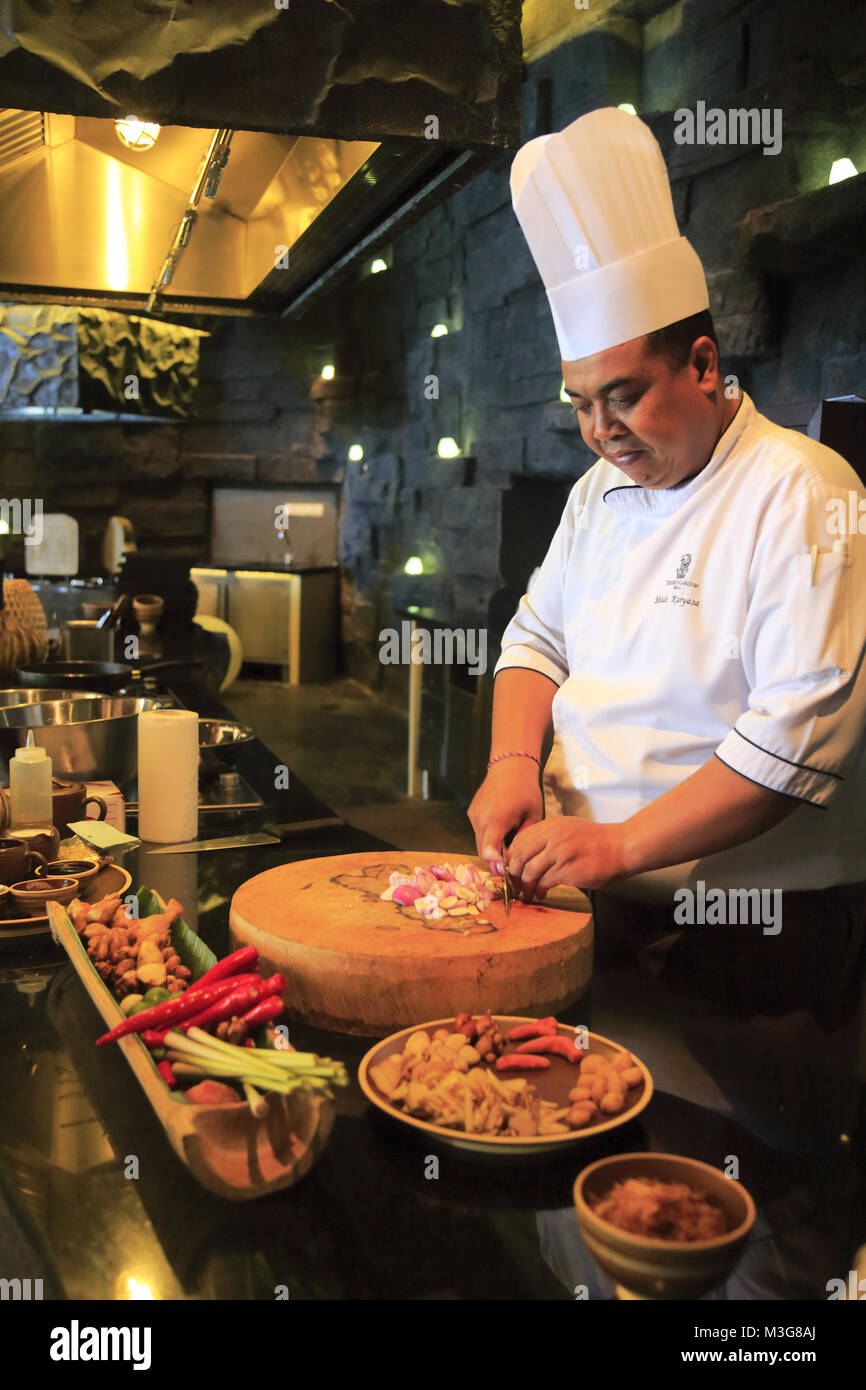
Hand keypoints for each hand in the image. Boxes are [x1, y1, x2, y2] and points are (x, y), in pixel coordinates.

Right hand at [468, 760, 543, 861]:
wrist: (510, 766)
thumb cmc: (526, 791)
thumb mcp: (533, 817)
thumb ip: (523, 840)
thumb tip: (517, 862)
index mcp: (497, 818)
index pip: (489, 849)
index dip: (495, 864)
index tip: (505, 872)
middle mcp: (480, 817)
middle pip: (484, 850)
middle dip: (497, 859)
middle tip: (513, 863)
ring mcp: (474, 814)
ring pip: (480, 842)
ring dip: (493, 847)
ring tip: (510, 840)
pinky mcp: (472, 812)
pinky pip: (479, 832)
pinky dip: (489, 836)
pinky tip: (503, 829)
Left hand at [507, 817, 626, 897]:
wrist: (621, 847)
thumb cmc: (596, 841)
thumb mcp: (569, 829)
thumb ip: (548, 837)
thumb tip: (527, 854)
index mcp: (551, 825)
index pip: (519, 841)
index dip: (511, 858)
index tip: (512, 870)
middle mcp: (552, 837)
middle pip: (519, 856)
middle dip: (513, 874)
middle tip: (514, 886)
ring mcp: (559, 853)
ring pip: (529, 871)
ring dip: (524, 886)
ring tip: (526, 894)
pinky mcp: (567, 870)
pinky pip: (544, 882)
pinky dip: (539, 890)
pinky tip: (541, 894)